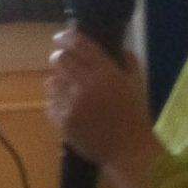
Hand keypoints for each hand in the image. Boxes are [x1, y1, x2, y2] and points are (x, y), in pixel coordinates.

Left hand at [45, 30, 161, 187]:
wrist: (129, 150)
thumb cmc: (135, 116)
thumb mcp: (136, 84)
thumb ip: (128, 62)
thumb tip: (117, 47)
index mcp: (106, 72)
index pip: (79, 44)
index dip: (66, 37)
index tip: (61, 37)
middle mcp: (87, 84)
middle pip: (61, 59)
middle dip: (59, 57)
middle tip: (62, 61)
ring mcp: (73, 104)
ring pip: (52, 81)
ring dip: (58, 80)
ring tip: (66, 87)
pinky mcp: (63, 121)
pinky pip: (50, 102)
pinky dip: (56, 101)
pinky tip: (67, 105)